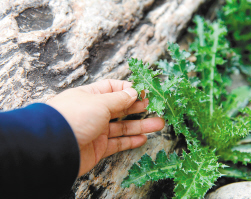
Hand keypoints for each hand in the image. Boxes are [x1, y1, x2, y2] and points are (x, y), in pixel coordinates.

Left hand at [47, 79, 164, 176]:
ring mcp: (96, 130)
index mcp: (91, 96)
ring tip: (159, 123)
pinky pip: (117, 143)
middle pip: (120, 108)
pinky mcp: (98, 148)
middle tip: (155, 107)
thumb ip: (119, 99)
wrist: (53, 147)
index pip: (112, 88)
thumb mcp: (99, 102)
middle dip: (138, 107)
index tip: (145, 91)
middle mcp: (93, 112)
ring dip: (141, 125)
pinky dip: (131, 141)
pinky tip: (143, 138)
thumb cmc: (74, 117)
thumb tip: (134, 91)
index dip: (129, 89)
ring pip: (122, 127)